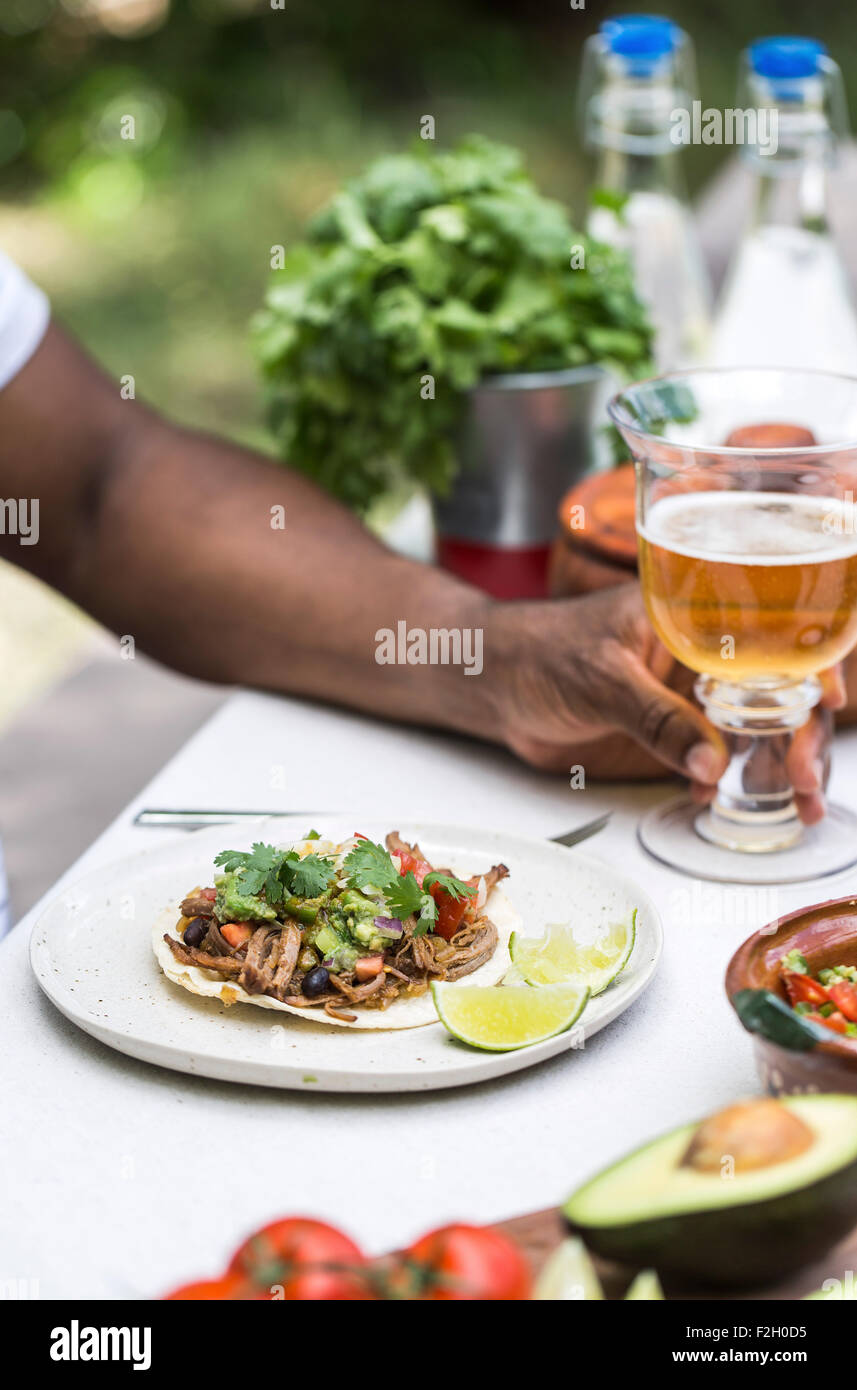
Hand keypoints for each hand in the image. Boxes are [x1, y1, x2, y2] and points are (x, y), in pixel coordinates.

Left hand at [491, 584, 840, 824]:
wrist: (494, 683)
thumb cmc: (539, 652)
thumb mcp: (600, 678)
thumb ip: (654, 717)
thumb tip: (712, 761)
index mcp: (695, 616)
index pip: (774, 633)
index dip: (812, 664)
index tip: (826, 704)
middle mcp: (705, 656)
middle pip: (780, 692)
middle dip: (803, 736)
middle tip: (803, 782)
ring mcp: (692, 698)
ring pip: (759, 731)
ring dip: (782, 768)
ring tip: (798, 808)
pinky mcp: (673, 735)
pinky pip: (721, 759)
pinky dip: (735, 783)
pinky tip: (731, 802)